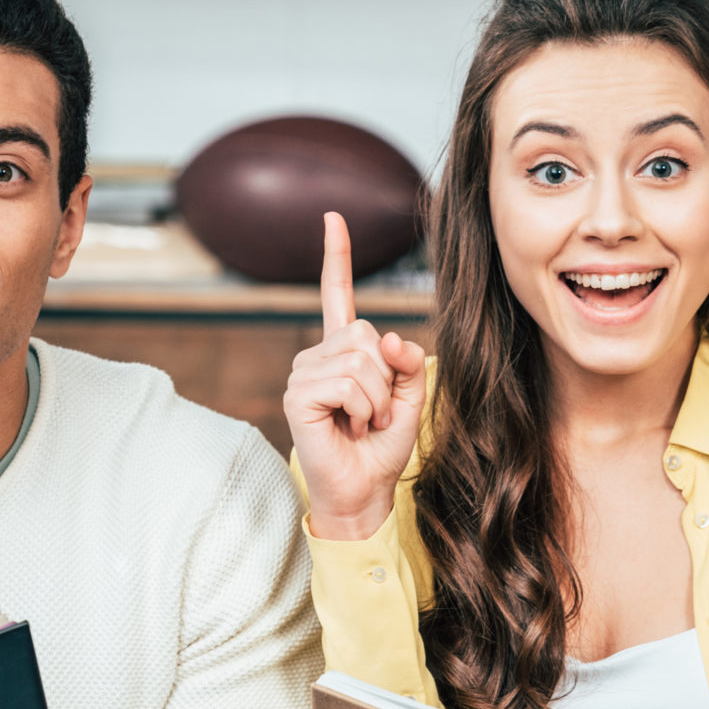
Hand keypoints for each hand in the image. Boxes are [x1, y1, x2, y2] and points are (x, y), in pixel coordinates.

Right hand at [284, 211, 426, 539]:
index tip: (333, 217)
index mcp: (343, 351)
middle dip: (388, 378)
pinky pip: (349, 382)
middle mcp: (318, 355)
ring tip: (363, 422)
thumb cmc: (383, 446)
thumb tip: (388, 337)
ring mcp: (303, 373)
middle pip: (368, 333)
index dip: (336, 256)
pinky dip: (365, 407)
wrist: (365, 490)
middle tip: (376, 412)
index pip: (337, 294)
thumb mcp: (411, 396)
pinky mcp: (297, 394)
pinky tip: (349, 426)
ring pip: (362, 359)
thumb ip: (408, 361)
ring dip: (379, 399)